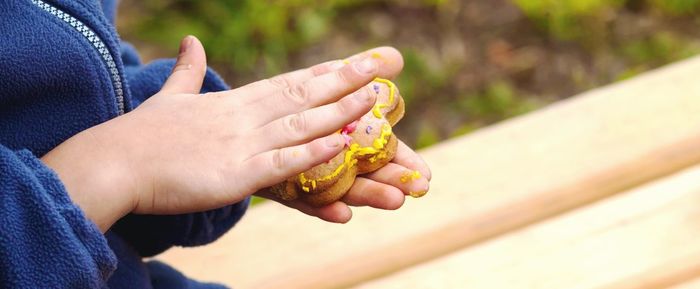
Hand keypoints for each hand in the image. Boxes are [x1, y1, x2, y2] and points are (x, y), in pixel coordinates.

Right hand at [42, 36, 410, 230]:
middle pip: (304, 95)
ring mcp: (243, 143)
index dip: (323, 74)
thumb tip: (190, 41)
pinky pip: (283, 161)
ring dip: (339, 111)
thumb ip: (187, 70)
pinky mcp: (236, 174)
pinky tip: (341, 144)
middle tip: (380, 70)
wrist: (115, 162)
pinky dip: (313, 152)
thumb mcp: (172, 96)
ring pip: (302, 124)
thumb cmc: (141, 134)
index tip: (351, 64)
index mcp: (234, 102)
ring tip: (373, 100)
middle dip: (344, 82)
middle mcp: (245, 117)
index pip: (288, 83)